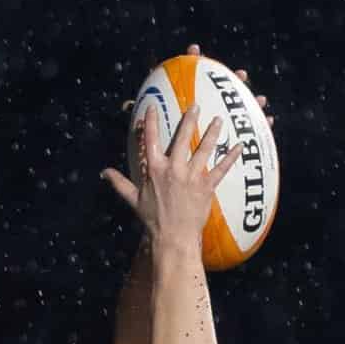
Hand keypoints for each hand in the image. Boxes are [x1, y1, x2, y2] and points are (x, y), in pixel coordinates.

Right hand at [102, 98, 240, 249]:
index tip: (152, 107)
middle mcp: (173, 169)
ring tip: (219, 119)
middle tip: (196, 105)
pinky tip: (239, 146)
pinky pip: (221, 169)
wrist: (173, 238)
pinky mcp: (206, 186)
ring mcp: (191, 176)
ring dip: (212, 133)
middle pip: (182, 138)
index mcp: (154, 169)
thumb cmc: (153, 220)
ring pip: (204, 149)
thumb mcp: (134, 200)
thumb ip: (120, 183)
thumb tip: (104, 173)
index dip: (151, 122)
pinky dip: (231, 157)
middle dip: (189, 120)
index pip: (150, 140)